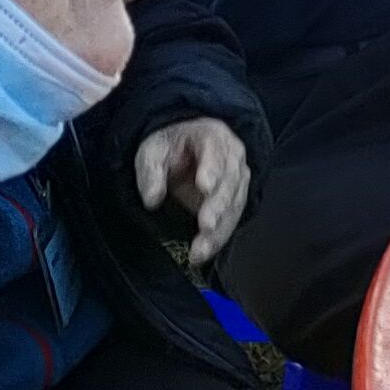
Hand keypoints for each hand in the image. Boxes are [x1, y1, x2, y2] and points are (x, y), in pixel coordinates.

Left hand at [133, 116, 250, 265]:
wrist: (181, 152)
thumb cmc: (169, 147)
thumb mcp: (152, 151)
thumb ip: (151, 172)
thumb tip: (152, 199)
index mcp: (214, 136)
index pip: (216, 152)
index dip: (213, 169)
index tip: (205, 186)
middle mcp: (233, 158)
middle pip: (230, 183)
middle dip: (218, 206)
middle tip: (206, 225)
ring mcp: (237, 182)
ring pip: (233, 207)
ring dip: (218, 231)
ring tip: (200, 250)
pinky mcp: (234, 204)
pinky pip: (230, 223)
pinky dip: (217, 240)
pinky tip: (202, 253)